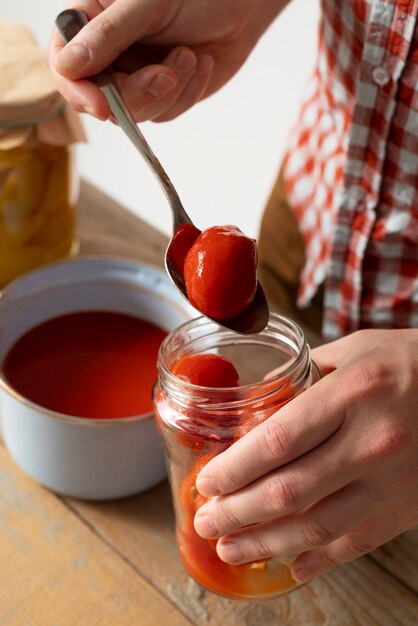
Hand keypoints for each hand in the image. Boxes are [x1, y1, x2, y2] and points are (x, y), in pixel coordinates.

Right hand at [49, 0, 286, 121]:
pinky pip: (166, 113)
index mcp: (91, 25)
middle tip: (166, 75)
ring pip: (136, 113)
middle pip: (102, 100)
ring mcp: (135, 78)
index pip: (66, 67)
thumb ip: (108, 34)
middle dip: (138, 95)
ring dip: (169, 91)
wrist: (240, 5)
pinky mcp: (163, 95)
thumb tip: (70, 65)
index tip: (102, 105)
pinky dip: (187, 92)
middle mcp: (109, 56)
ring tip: (188, 55)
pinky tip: (200, 63)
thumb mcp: (145, 5)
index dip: (78, 91)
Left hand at [193, 329, 417, 581]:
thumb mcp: (355, 349)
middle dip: (236, 513)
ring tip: (230, 548)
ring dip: (265, 543)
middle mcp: (371, 442)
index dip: (234, 469)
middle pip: (288, 491)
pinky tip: (292, 566)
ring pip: (318, 527)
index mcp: (353, 395)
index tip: (207, 482)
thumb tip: (263, 394)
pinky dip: (321, 560)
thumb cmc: (410, 360)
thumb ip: (305, 373)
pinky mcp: (408, 507)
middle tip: (205, 521)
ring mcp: (392, 482)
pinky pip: (359, 543)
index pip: (278, 442)